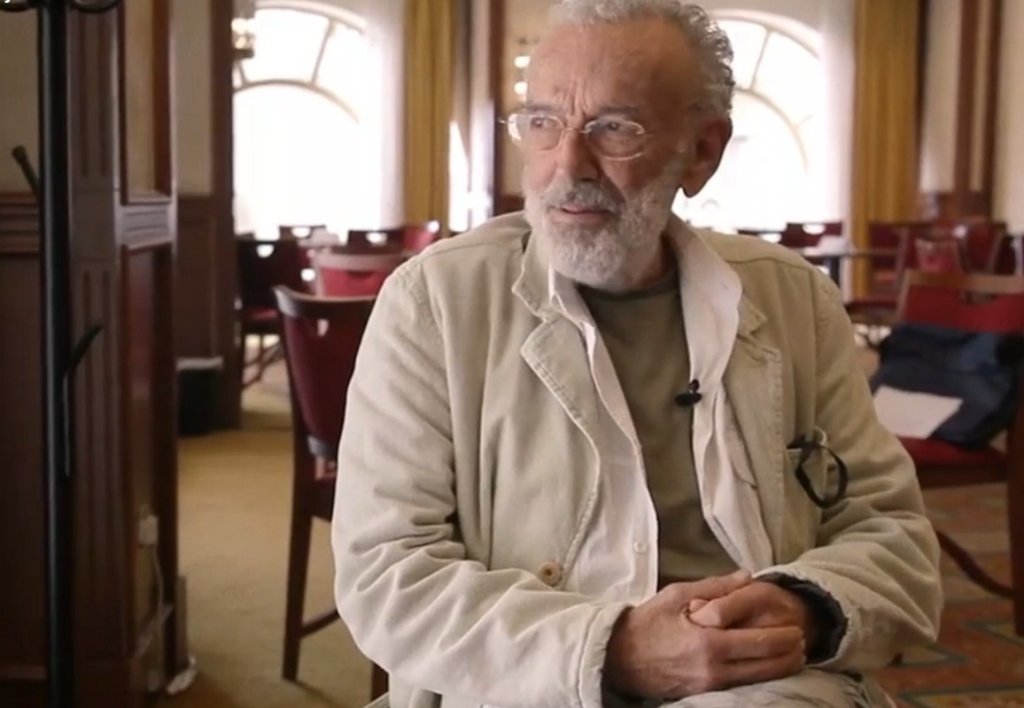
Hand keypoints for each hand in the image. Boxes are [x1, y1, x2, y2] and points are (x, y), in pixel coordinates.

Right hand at [604, 571, 805, 699]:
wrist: (619, 657)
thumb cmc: (646, 622)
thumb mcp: (677, 595)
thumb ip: (715, 586)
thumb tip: (747, 577)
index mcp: (708, 642)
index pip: (760, 643)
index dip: (785, 638)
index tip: (798, 629)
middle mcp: (713, 669)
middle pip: (765, 667)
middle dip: (790, 656)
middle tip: (802, 644)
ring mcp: (708, 686)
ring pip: (756, 681)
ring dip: (779, 669)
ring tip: (794, 658)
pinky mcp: (703, 695)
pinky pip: (740, 687)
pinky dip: (758, 676)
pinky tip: (766, 668)